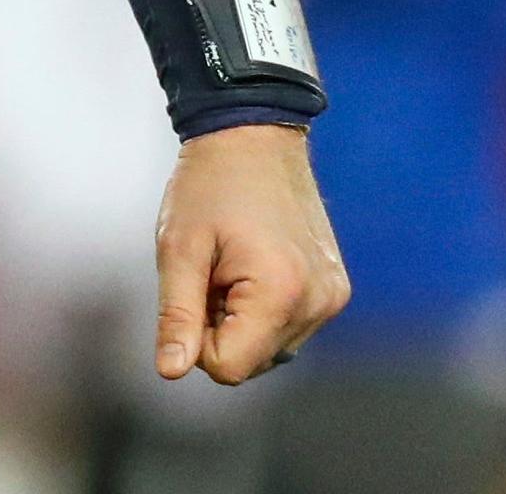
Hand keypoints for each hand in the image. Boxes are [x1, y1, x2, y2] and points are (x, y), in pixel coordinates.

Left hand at [153, 123, 347, 383]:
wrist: (253, 135)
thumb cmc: (210, 185)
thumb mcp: (179, 248)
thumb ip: (177, 316)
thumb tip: (170, 371)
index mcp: (281, 294)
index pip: (227, 368)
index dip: (197, 337)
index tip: (196, 288)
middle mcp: (318, 303)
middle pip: (251, 362)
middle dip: (220, 327)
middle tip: (213, 270)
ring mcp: (332, 297)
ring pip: (269, 348)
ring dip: (242, 319)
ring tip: (234, 264)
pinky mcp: (335, 289)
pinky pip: (288, 327)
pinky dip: (265, 308)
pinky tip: (256, 264)